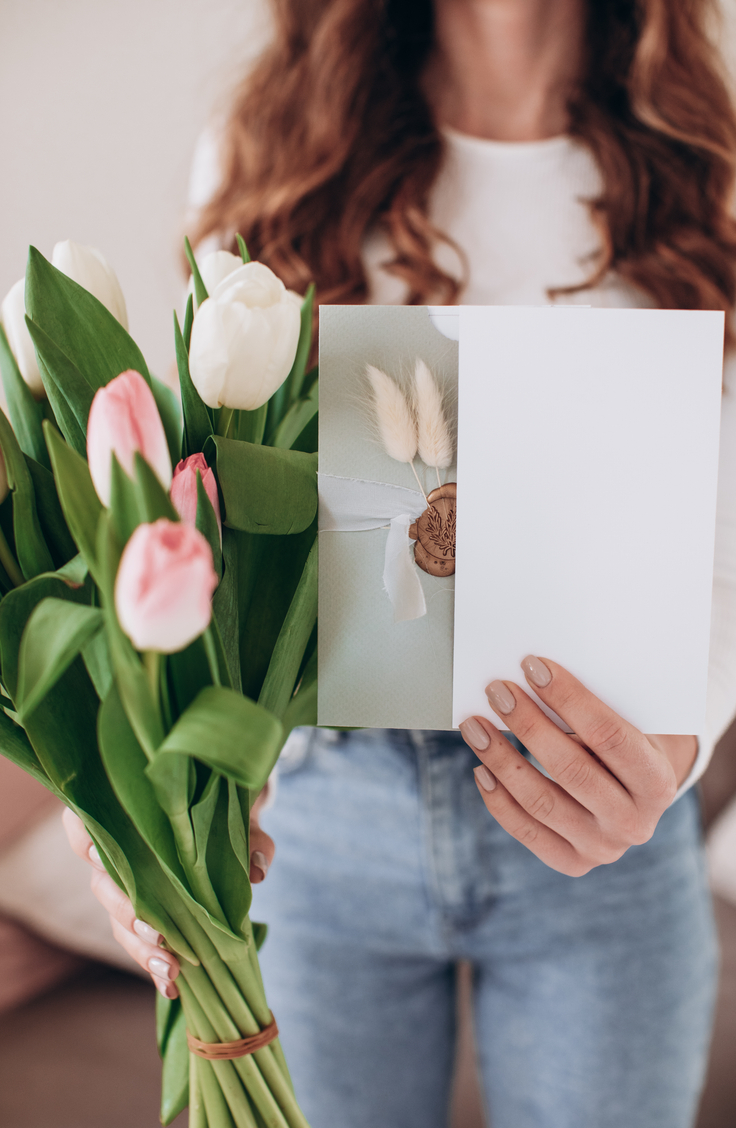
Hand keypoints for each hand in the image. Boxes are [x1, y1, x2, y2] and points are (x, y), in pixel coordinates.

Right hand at [61, 785, 275, 997]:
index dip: (88, 843)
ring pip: (117, 921)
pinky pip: (139, 943)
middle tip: (157, 933)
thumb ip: (250, 837)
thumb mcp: (241, 815)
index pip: (85, 823)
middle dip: (128, 914)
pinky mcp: (143, 916)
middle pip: (102, 884)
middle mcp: (116, 851)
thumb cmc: (224, 810)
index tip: (104, 861)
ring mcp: (126, 887)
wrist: (230, 823)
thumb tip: (256, 871)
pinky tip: (172, 986)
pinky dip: (154, 965)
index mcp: (126, 814)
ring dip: (141, 949)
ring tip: (170, 969)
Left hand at [459, 656, 696, 876]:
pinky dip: (498, 798)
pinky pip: (526, 830)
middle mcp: (634, 823)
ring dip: (501, 758)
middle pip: (571, 769)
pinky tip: (481, 767)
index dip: (569, 698)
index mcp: (658, 782)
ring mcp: (602, 848)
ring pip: (540, 801)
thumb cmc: (627, 745)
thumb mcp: (631, 726)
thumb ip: (596, 709)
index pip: (609, 735)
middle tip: (498, 691)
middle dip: (528, 723)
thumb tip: (534, 676)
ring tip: (475, 725)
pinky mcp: (572, 862)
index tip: (533, 667)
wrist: (638, 799)